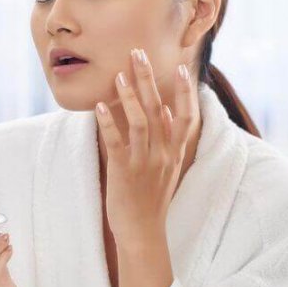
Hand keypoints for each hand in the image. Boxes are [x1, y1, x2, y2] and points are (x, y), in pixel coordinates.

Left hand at [95, 49, 196, 244]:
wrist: (143, 232)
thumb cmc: (151, 198)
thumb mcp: (167, 168)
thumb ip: (168, 141)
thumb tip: (167, 111)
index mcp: (175, 152)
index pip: (187, 115)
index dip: (185, 91)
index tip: (182, 68)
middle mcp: (164, 154)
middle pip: (159, 109)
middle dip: (148, 80)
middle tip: (138, 54)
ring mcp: (145, 163)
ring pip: (140, 122)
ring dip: (130, 96)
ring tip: (119, 75)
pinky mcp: (124, 171)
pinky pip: (116, 142)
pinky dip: (109, 123)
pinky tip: (100, 106)